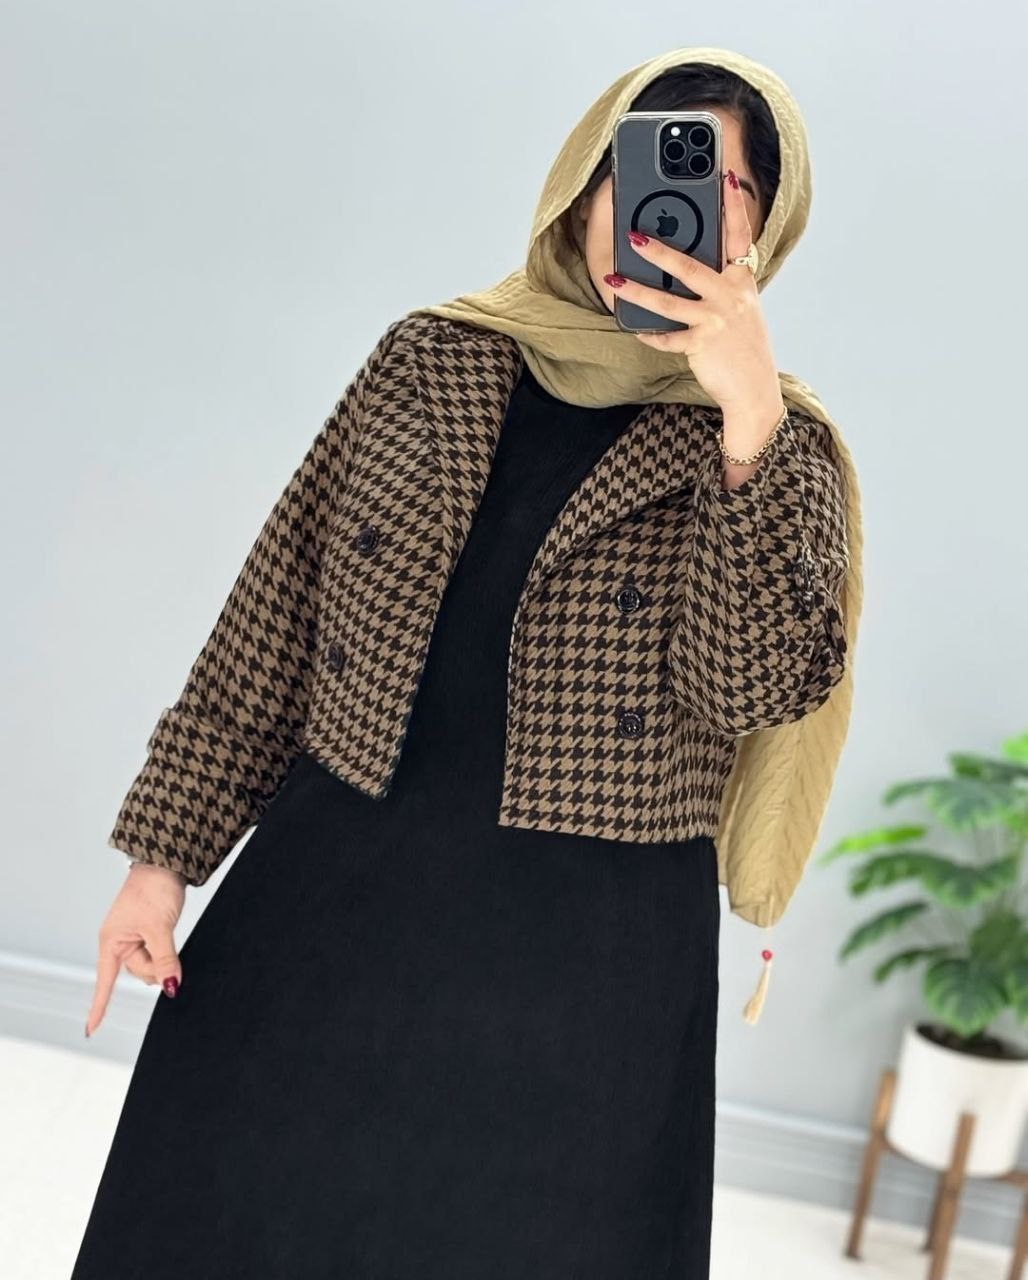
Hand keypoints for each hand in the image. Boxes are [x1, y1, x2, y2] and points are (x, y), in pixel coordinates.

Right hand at [84, 862, 186, 1036]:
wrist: (165, 864)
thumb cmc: (154, 890)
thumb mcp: (160, 927)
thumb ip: (165, 959)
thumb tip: (171, 986)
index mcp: (111, 941)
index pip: (104, 981)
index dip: (99, 1007)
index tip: (91, 1030)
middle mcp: (119, 942)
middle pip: (138, 971)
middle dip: (155, 966)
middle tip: (165, 943)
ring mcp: (134, 938)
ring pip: (150, 963)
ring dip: (163, 958)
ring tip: (166, 930)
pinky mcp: (148, 933)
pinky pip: (157, 953)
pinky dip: (165, 953)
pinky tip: (169, 946)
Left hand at [605, 168, 781, 415]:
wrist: (755, 390)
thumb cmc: (743, 347)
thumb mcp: (741, 309)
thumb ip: (721, 285)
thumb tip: (683, 267)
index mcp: (742, 281)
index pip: (739, 235)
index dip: (732, 205)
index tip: (725, 176)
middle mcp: (731, 296)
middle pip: (689, 266)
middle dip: (659, 249)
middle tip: (633, 234)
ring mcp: (716, 321)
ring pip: (668, 302)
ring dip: (636, 289)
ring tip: (612, 278)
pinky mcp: (702, 345)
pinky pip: (668, 337)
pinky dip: (650, 335)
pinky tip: (634, 329)